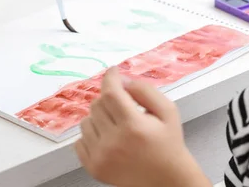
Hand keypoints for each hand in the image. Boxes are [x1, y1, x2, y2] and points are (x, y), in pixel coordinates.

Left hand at [75, 68, 208, 186]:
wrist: (166, 180)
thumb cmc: (168, 144)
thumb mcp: (168, 111)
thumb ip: (145, 90)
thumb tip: (122, 81)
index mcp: (134, 126)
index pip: (111, 93)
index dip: (110, 78)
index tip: (113, 72)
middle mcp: (114, 142)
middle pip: (97, 105)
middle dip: (109, 100)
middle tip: (124, 107)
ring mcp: (101, 157)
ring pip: (85, 121)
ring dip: (99, 118)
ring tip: (117, 126)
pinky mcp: (93, 168)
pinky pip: (79, 140)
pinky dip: (91, 136)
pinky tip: (108, 140)